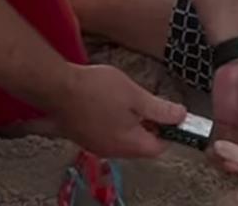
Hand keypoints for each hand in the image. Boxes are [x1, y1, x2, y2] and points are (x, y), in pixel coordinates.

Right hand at [50, 64, 185, 158]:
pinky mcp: (81, 137)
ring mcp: (94, 145)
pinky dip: (112, 123)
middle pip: (140, 145)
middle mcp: (112, 151)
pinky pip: (105, 134)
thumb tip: (180, 116)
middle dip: (148, 125)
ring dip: (129, 123)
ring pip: (122, 139)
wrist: (56, 87)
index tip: (169, 113)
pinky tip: (108, 103)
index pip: (159, 147)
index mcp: (129, 144)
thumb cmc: (95, 89)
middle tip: (146, 102)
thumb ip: (159, 109)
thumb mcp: (135, 95)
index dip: (168, 130)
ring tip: (125, 99)